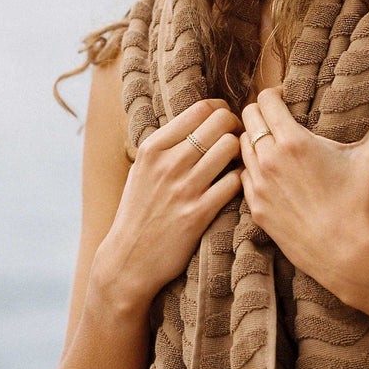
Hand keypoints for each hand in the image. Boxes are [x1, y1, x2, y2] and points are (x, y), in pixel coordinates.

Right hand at [97, 99, 242, 306]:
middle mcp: (168, 163)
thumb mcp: (142, 169)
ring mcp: (184, 188)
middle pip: (220, 121)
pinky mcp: (199, 213)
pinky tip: (234, 184)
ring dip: (240, 152)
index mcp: (153, 147)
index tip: (224, 122)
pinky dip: (240, 178)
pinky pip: (234, 181)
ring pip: (231, 147)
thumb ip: (167, 144)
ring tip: (236, 161)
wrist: (128, 260)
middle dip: (235, 126)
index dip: (221, 110)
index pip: (201, 109)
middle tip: (235, 138)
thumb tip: (199, 118)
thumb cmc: (139, 210)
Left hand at [240, 88, 368, 288]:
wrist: (346, 254)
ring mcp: (259, 185)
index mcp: (293, 141)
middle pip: (248, 116)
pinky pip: (243, 176)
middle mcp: (269, 159)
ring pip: (242, 145)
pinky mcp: (256, 208)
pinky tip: (270, 173)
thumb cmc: (359, 204)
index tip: (285, 99)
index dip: (275, 94)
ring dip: (254, 139)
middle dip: (262, 112)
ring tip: (272, 144)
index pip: (265, 100)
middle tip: (277, 118)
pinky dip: (252, 169)